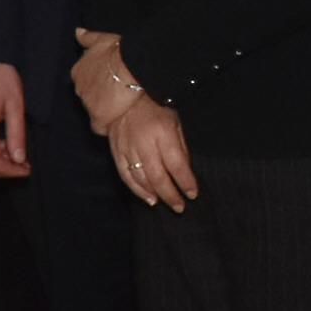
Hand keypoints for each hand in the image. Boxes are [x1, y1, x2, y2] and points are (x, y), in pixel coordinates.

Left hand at [70, 28, 147, 134]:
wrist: (131, 70)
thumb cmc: (119, 53)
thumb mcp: (102, 40)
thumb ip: (87, 38)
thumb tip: (78, 32)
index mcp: (78, 71)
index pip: (84, 80)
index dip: (97, 82)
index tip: (108, 81)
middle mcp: (79, 89)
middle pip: (88, 96)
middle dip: (100, 95)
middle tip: (117, 93)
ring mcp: (88, 105)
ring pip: (94, 110)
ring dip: (105, 108)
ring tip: (122, 106)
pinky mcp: (98, 120)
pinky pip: (100, 125)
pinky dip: (108, 124)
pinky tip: (119, 120)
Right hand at [106, 97, 197, 211]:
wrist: (122, 103)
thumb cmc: (154, 112)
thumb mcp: (174, 122)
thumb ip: (180, 147)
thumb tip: (185, 171)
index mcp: (163, 134)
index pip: (177, 164)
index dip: (185, 181)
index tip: (192, 194)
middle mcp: (145, 144)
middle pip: (159, 176)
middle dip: (171, 194)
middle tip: (180, 207)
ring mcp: (129, 150)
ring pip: (143, 179)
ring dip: (155, 194)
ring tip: (165, 204)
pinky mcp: (117, 155)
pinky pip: (127, 177)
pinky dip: (138, 190)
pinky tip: (148, 198)